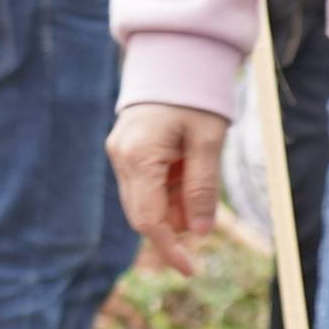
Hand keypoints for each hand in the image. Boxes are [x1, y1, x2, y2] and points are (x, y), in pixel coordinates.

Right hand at [109, 101, 226, 269]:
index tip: (191, 270)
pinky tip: (184, 167)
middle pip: (144, 214)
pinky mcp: (125, 150)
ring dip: (174, 203)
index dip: (169, 249)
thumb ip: (202, 188)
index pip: (149, 220)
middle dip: (176, 222)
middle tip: (206, 205)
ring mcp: (119, 154)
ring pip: (144, 201)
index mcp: (139, 156)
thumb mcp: (208, 141)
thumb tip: (199, 232)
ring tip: (197, 171)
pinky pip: (144, 184)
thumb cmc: (194, 96)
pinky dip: (167, 188)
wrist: (173, 58)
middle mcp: (121, 158)